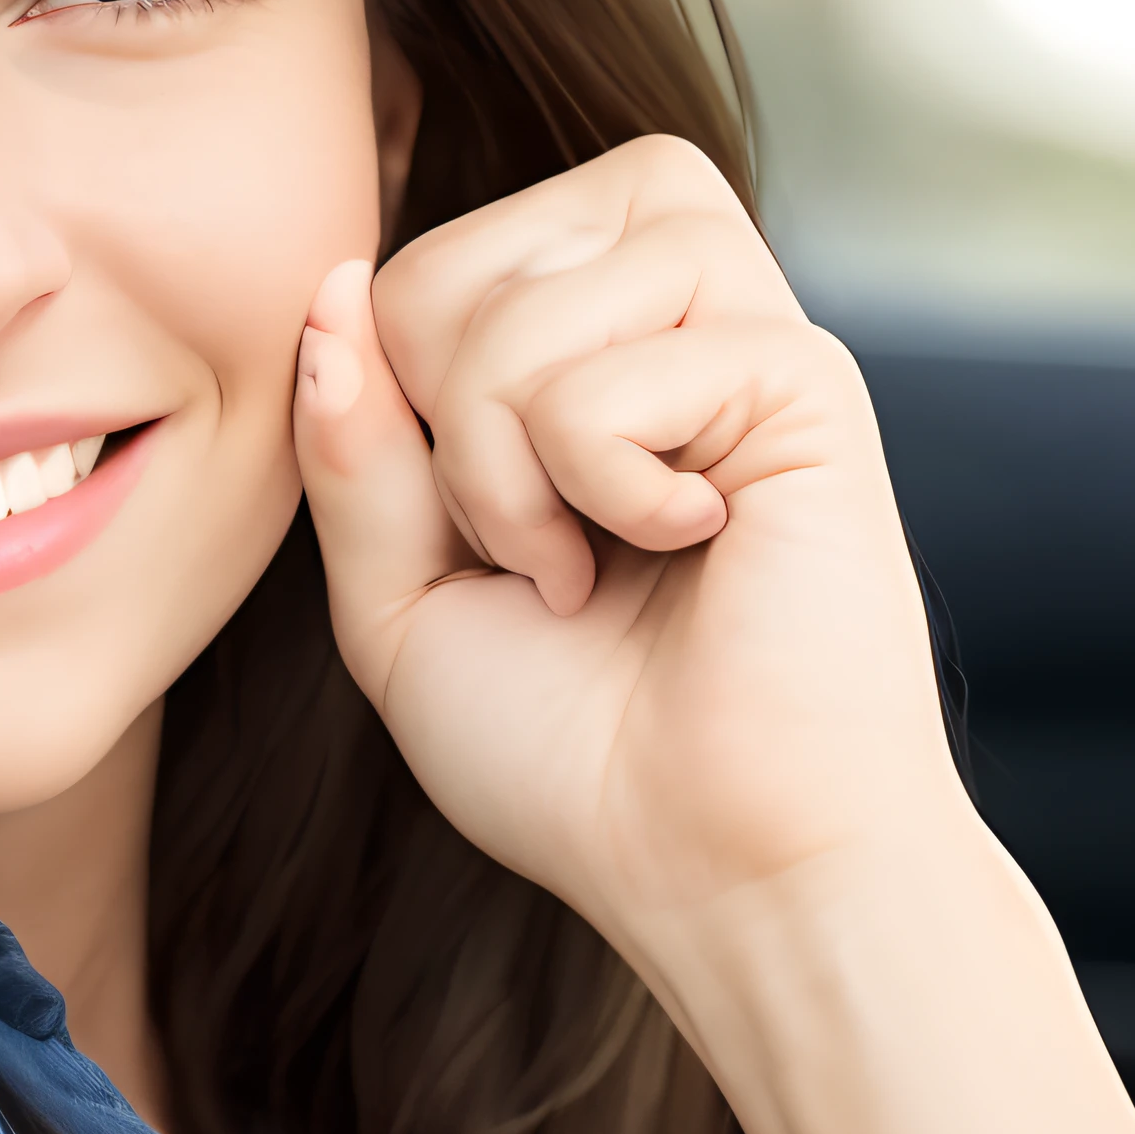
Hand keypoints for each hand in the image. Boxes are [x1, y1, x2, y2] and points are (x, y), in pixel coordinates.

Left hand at [292, 135, 965, 963]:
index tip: (486, 546)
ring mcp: (738, 329)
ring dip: (512, 474)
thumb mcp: (397, 598)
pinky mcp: (802, 372)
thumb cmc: (567, 754)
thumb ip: (352, 442)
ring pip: (522, 305)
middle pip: (444, 266)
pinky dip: (604, 492)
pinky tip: (695, 548)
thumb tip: (331, 282)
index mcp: (578, 343)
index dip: (395, 424)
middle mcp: (661, 311)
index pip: (412, 275)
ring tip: (595, 567)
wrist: (713, 867)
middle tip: (539, 556)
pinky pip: (604, 379)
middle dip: (442, 437)